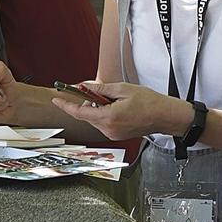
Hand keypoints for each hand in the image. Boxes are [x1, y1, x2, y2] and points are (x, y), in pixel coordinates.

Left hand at [50, 80, 182, 141]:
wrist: (164, 116)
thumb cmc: (149, 102)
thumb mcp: (123, 89)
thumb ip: (100, 88)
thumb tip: (84, 86)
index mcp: (108, 117)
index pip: (79, 112)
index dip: (66, 105)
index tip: (57, 99)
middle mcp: (108, 129)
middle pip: (87, 114)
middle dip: (88, 102)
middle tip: (99, 90)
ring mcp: (112, 134)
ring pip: (95, 118)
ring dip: (98, 107)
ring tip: (116, 100)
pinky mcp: (116, 135)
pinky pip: (103, 123)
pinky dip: (105, 113)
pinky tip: (119, 108)